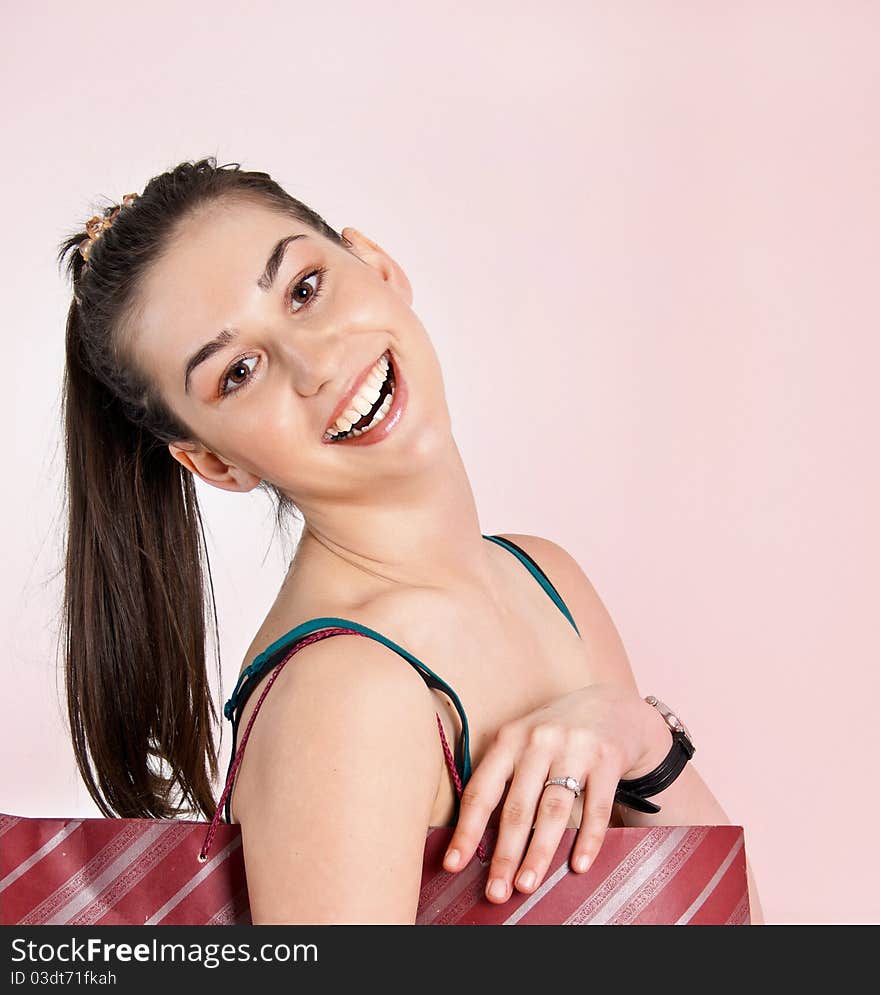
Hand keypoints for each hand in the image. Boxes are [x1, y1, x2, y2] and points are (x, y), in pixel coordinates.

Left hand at [442, 682, 670, 902]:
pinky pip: (596, 807)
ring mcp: (575, 749)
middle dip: (504, 854)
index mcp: (510, 738)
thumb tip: (477, 835)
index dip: (466, 830)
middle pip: (517, 807)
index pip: (482, 791)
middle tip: (496, 892)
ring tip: (527, 884)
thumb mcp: (523, 740)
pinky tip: (578, 865)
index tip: (453, 865)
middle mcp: (539, 741)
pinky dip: (588, 839)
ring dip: (539, 853)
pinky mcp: (607, 759)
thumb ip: (503, 776)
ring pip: (553, 810)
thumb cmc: (556, 733)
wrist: (611, 706)